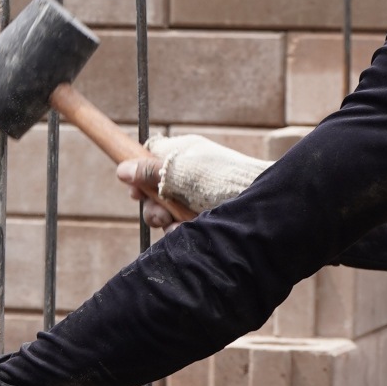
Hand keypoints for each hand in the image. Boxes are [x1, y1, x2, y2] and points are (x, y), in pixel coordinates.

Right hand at [117, 134, 266, 225]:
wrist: (265, 206)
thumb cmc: (225, 178)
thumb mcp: (182, 170)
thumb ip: (150, 170)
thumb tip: (121, 169)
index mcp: (184, 154)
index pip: (150, 156)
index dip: (138, 172)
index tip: (134, 189)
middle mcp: (188, 176)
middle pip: (153, 191)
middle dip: (152, 205)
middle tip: (160, 211)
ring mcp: (197, 199)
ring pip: (166, 213)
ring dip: (166, 220)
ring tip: (177, 222)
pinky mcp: (204, 220)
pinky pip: (181, 228)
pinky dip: (182, 231)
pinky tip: (189, 231)